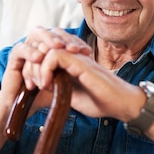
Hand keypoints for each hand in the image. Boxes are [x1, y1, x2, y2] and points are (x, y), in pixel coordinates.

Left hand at [18, 28, 139, 119]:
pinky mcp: (81, 62)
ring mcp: (77, 58)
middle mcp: (73, 56)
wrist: (122, 104)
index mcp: (70, 63)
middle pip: (42, 49)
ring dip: (37, 67)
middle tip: (31, 86)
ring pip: (46, 49)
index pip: (44, 55)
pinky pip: (56, 55)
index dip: (33, 68)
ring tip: (39, 85)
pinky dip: (46, 67)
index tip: (31, 87)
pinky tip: (46, 83)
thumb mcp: (72, 96)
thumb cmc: (101, 101)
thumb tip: (40, 83)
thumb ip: (58, 87)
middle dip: (31, 67)